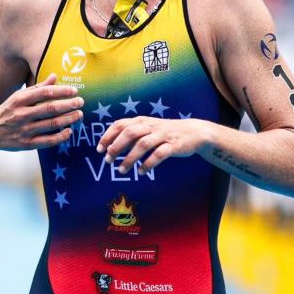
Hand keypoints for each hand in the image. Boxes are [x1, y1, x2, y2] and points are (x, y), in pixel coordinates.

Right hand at [0, 74, 83, 150]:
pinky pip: (47, 141)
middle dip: (69, 105)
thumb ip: (37, 88)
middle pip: (50, 108)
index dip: (62, 91)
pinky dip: (60, 136)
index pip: (44, 93)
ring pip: (51, 124)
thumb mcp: (17, 97)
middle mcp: (21, 115)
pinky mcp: (26, 144)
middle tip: (81, 102)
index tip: (74, 90)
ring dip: (68, 119)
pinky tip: (69, 131)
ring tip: (79, 115)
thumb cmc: (6, 112)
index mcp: (19, 100)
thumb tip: (55, 77)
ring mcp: (23, 130)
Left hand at [96, 117, 211, 174]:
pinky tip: (141, 172)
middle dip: (116, 147)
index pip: (121, 124)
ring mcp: (163, 135)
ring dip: (130, 158)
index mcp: (142, 121)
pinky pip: (159, 154)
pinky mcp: (174, 145)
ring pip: (143, 144)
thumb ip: (131, 135)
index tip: (99, 149)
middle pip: (130, 133)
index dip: (108, 136)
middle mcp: (151, 126)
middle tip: (108, 160)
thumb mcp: (148, 129)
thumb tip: (110, 147)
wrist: (194, 132)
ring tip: (121, 170)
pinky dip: (148, 164)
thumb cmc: (165, 132)